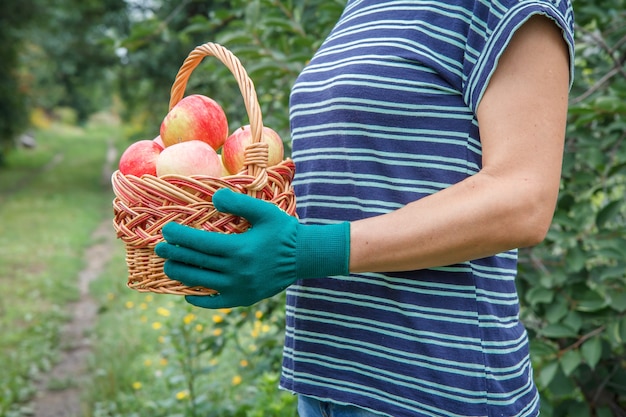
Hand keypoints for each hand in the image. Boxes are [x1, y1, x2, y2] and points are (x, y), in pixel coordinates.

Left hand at [155, 188, 349, 307]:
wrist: (304, 257)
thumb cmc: (283, 231)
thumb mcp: (264, 212)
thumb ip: (239, 203)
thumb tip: (213, 198)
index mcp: (239, 249)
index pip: (200, 243)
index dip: (180, 237)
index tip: (166, 230)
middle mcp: (237, 271)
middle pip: (197, 263)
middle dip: (174, 255)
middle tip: (159, 249)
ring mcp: (240, 288)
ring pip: (202, 283)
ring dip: (181, 275)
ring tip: (168, 267)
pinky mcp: (245, 298)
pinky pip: (216, 302)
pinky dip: (199, 300)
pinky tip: (187, 294)